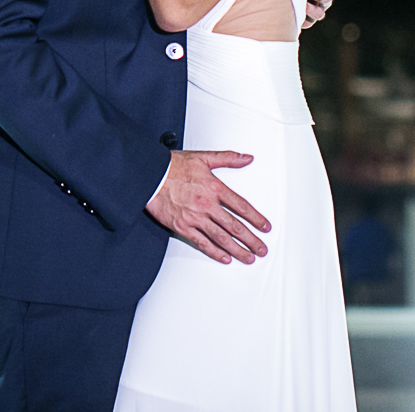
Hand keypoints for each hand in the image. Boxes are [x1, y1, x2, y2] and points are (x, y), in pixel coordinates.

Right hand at [145, 150, 270, 263]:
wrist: (149, 175)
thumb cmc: (173, 166)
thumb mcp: (203, 157)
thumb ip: (228, 158)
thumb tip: (247, 158)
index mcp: (214, 187)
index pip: (241, 206)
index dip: (256, 218)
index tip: (265, 227)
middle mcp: (206, 204)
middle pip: (234, 226)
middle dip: (251, 240)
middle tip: (261, 249)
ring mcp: (194, 217)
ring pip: (221, 238)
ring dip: (237, 250)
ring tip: (248, 258)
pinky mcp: (182, 226)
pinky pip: (201, 242)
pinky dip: (214, 252)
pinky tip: (225, 258)